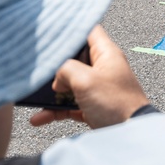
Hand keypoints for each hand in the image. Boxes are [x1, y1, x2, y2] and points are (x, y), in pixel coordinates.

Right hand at [29, 26, 148, 129]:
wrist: (130, 134)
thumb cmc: (116, 103)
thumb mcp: (86, 80)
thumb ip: (66, 70)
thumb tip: (57, 78)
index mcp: (106, 53)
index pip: (89, 31)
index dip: (71, 29)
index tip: (52, 33)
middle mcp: (103, 68)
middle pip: (74, 59)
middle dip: (56, 66)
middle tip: (40, 69)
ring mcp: (98, 88)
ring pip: (70, 84)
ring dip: (52, 92)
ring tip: (34, 97)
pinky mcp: (93, 106)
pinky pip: (71, 104)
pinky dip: (56, 109)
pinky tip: (40, 117)